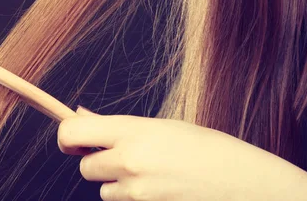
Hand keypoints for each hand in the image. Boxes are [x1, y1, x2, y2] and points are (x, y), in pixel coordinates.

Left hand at [57, 106, 272, 200]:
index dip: (66, 137)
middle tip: (122, 156)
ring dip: (116, 183)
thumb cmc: (205, 147)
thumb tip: (80, 114)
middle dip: (97, 163)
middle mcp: (129, 160)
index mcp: (133, 130)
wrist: (240, 182)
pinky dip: (131, 198)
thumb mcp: (162, 126)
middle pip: (84, 167)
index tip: (74, 140)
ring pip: (103, 190)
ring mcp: (136, 191)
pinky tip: (157, 187)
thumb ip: (117, 125)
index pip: (73, 132)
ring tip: (149, 172)